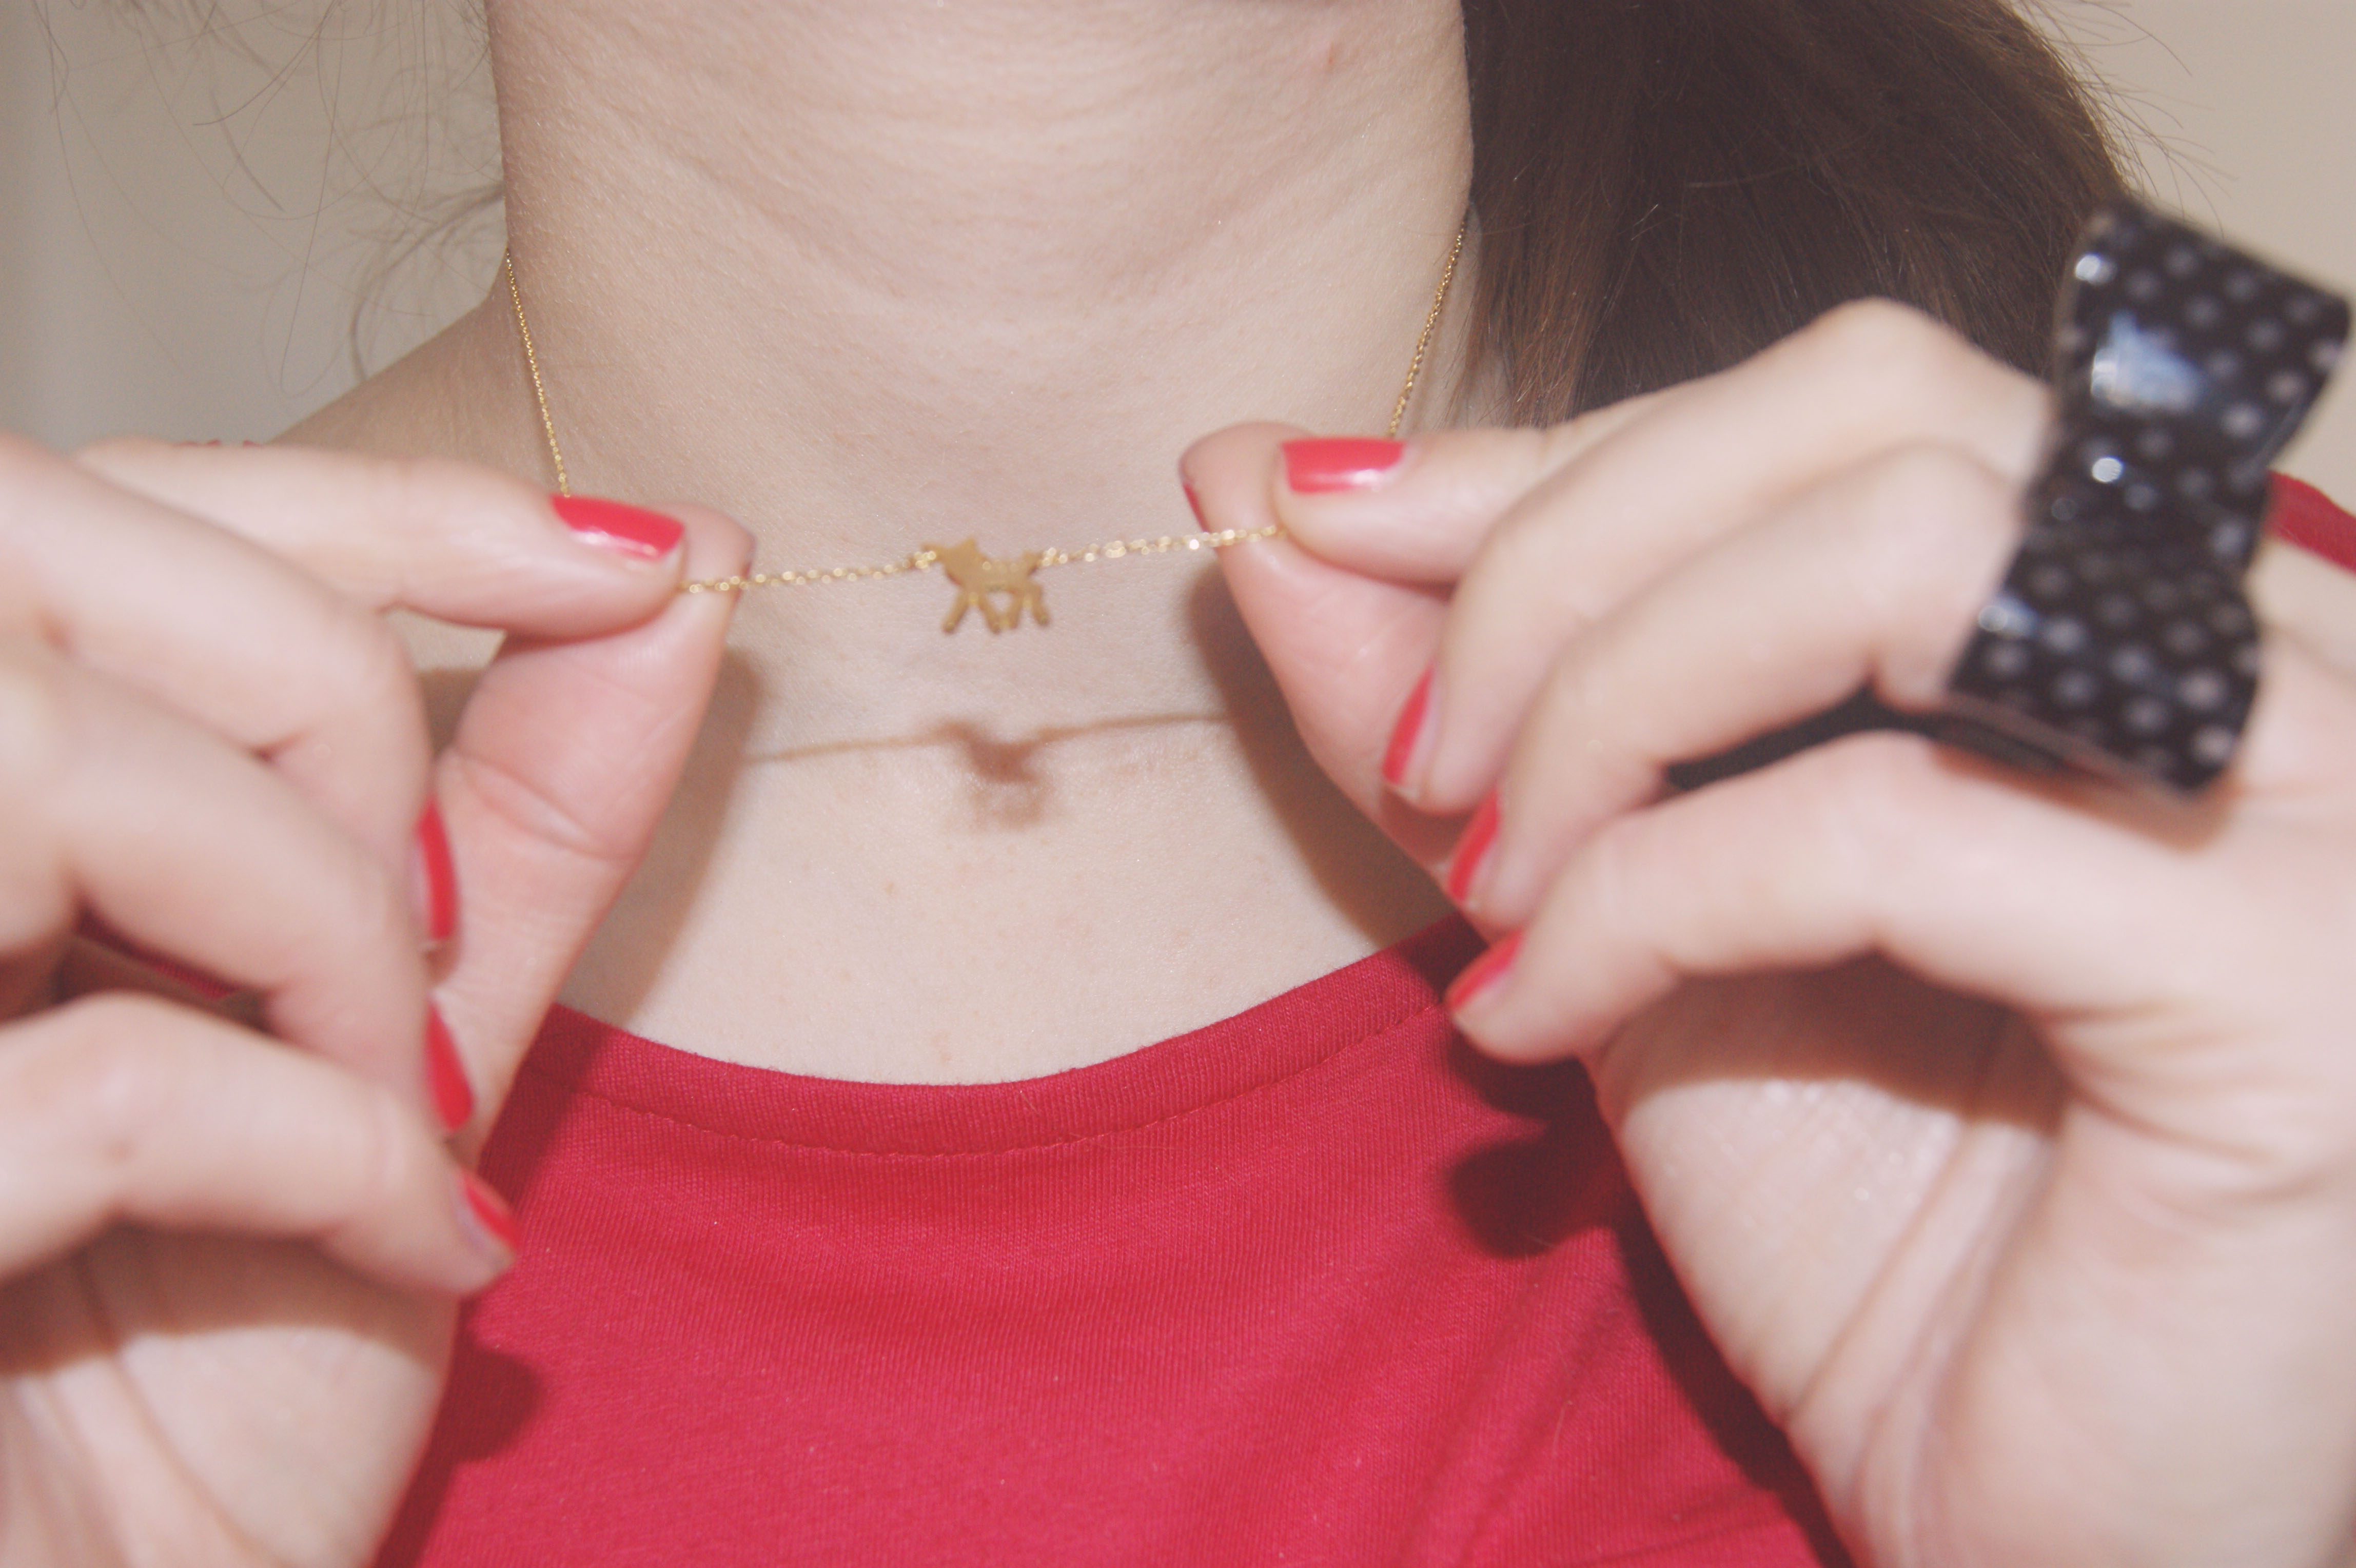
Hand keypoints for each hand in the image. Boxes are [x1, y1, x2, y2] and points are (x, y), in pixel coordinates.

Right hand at [0, 434, 745, 1566]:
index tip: (631, 561)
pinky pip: (117, 1077)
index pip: (83, 506)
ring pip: (32, 755)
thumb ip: (512, 810)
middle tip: (427, 923)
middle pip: (24, 540)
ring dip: (320, 923)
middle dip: (322, 695)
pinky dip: (329, 1151)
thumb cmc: (218, 1365)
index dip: (365, 492)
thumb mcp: (396, 1048)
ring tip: (395, 1097)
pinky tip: (400, 1248)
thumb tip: (688, 554)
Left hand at [1185, 301, 2355, 1567]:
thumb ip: (1465, 692)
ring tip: (1485, 880)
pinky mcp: (2287, 975)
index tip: (1315, 512)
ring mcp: (2310, 793)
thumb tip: (1257, 477)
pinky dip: (1648, 903)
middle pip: (1878, 409)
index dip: (1556, 448)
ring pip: (1900, 554)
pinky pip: (1887, 830)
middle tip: (1424, 756)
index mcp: (2120, 607)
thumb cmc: (1864, 1211)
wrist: (2028, 1515)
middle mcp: (2265, 645)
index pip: (1843, 394)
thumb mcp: (1619, 908)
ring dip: (1607, 700)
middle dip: (1567, 555)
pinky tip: (1530, 1025)